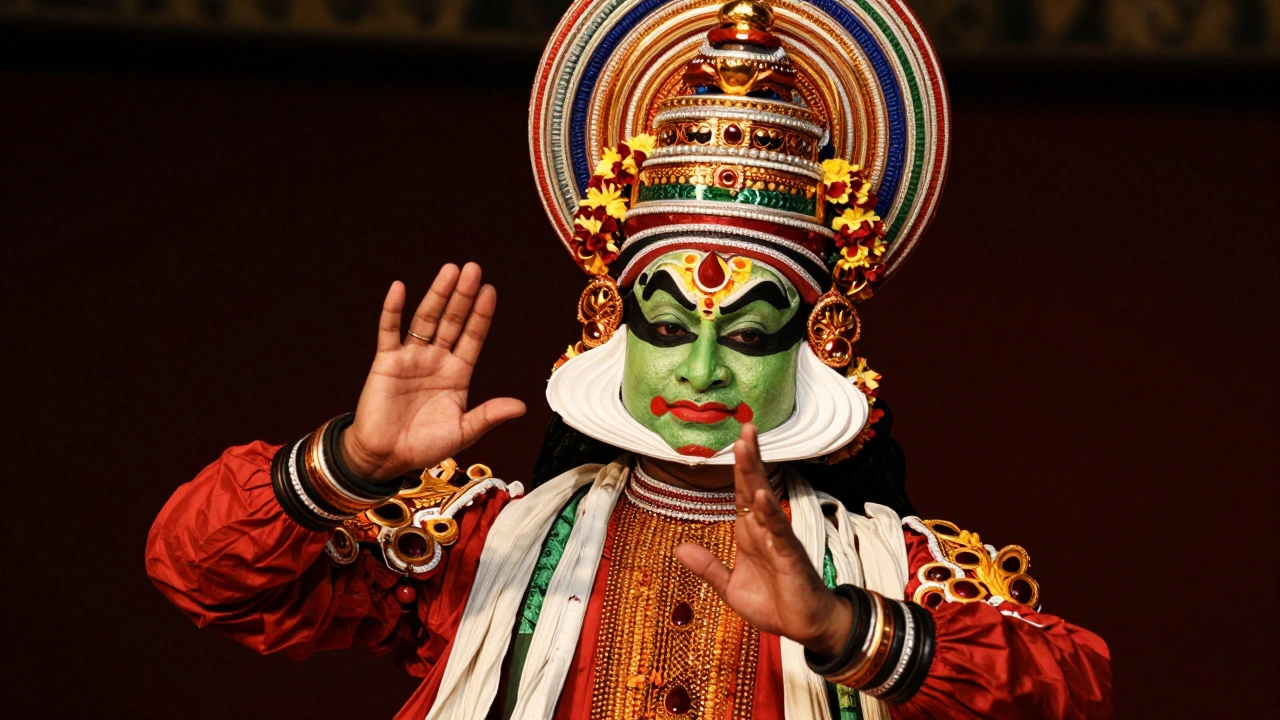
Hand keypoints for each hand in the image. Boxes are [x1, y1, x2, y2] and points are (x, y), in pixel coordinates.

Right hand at [340, 263, 526, 479]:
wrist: (386, 458)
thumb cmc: (424, 446)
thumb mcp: (463, 431)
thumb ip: (488, 415)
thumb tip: (522, 406)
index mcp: (457, 374)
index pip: (473, 337)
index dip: (481, 315)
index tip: (490, 291)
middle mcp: (436, 360)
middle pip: (452, 321)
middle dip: (463, 296)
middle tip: (473, 270)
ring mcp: (411, 358)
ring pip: (425, 319)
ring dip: (437, 294)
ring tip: (449, 271)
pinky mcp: (386, 362)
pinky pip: (389, 331)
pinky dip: (392, 310)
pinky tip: (399, 288)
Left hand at [674, 424, 852, 658]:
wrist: (804, 627)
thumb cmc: (774, 603)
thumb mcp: (730, 588)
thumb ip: (707, 567)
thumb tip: (679, 548)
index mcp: (749, 533)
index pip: (740, 492)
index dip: (738, 467)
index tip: (735, 440)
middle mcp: (764, 529)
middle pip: (753, 486)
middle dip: (748, 457)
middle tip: (745, 426)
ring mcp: (778, 540)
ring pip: (764, 500)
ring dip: (755, 474)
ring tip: (746, 447)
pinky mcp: (790, 555)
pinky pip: (778, 530)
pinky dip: (769, 512)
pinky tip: (760, 495)